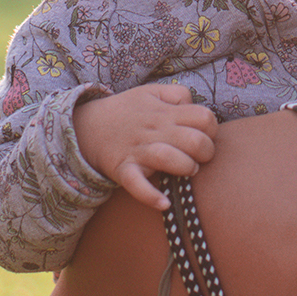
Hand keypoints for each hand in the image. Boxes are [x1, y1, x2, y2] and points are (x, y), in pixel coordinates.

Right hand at [73, 84, 217, 208]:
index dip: (211, 128)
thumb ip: (177, 94)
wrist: (84, 127)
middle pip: (195, 140)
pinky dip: (151, 196)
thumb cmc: (126, 111)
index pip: (204, 117)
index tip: (204, 136)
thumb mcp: (150, 92)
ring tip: (186, 171)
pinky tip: (164, 203)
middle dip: (206, 152)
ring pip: (171, 158)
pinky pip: (137, 185)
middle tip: (199, 157)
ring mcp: (138, 150)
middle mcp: (154, 130)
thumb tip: (196, 106)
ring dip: (186, 168)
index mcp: (164, 111)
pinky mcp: (123, 169)